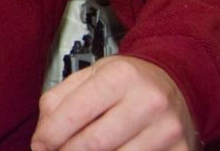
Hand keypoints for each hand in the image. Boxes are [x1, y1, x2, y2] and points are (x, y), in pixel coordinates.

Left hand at [31, 55, 197, 150]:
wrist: (178, 82)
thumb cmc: (129, 81)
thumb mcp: (90, 76)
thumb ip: (58, 101)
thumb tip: (41, 140)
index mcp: (121, 76)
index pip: (76, 113)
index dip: (51, 134)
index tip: (41, 144)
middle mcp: (149, 102)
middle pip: (95, 143)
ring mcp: (168, 130)